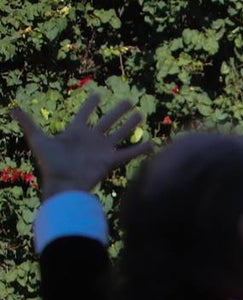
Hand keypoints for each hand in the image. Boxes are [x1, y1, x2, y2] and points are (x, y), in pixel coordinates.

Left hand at [11, 92, 153, 199]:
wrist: (63, 184)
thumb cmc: (50, 164)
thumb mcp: (37, 139)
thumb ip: (27, 122)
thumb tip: (10, 107)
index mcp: (75, 132)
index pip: (84, 114)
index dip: (90, 105)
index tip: (98, 95)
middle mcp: (91, 139)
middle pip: (107, 121)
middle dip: (117, 111)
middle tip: (128, 101)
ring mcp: (102, 150)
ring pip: (120, 133)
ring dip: (130, 124)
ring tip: (140, 113)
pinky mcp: (110, 161)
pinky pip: (129, 153)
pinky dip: (140, 149)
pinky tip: (152, 143)